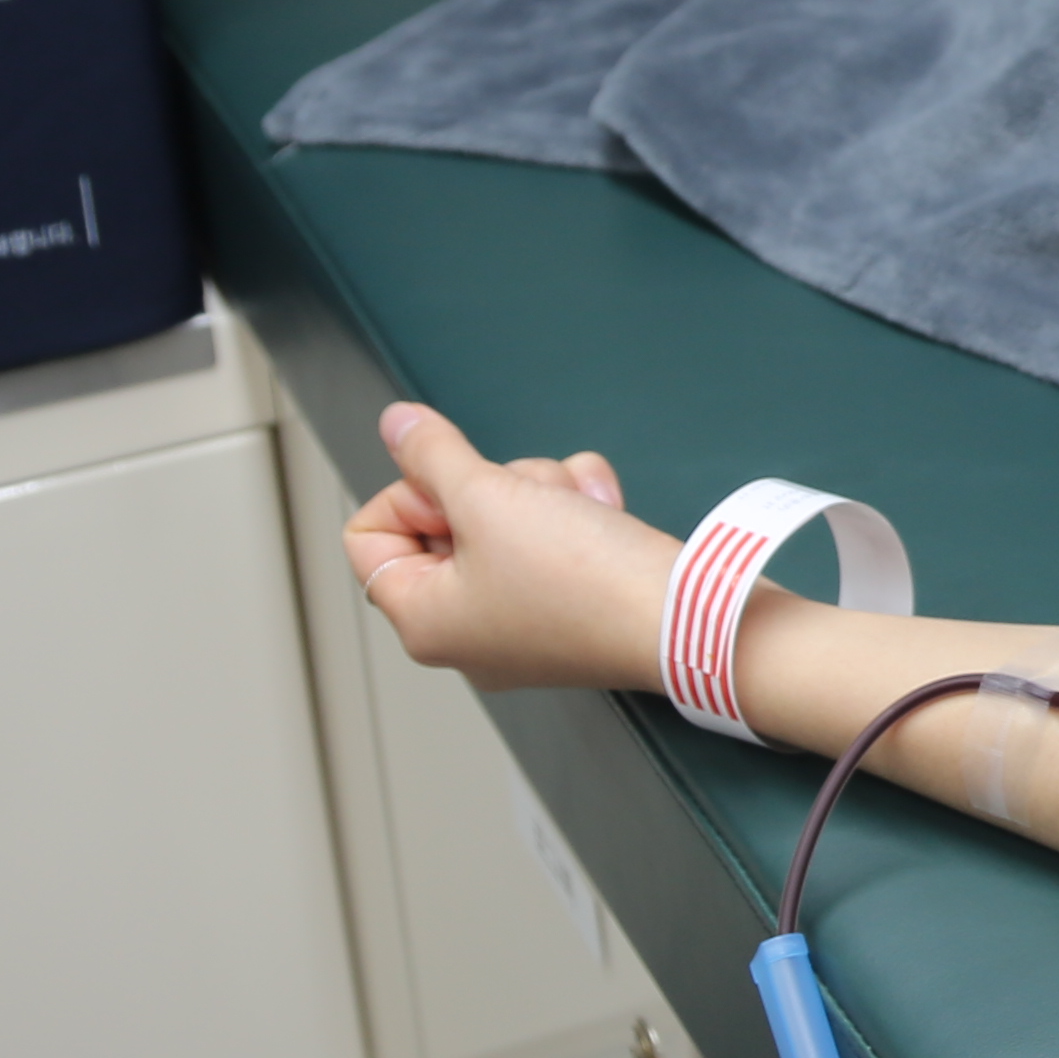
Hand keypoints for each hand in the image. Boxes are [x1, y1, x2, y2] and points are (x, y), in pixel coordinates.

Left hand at [348, 401, 671, 691]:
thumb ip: (432, 454)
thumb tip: (396, 425)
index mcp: (425, 622)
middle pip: (445, 518)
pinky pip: (555, 533)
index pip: (370, 535)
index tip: (457, 492)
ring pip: (506, 514)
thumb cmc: (585, 583)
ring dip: (544, 490)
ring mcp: (523, 621)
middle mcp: (467, 632)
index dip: (410, 493)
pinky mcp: (574, 605)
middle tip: (525, 500)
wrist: (689, 614)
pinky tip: (603, 512)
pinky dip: (579, 509)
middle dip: (494, 487)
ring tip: (576, 507)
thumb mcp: (489, 496)